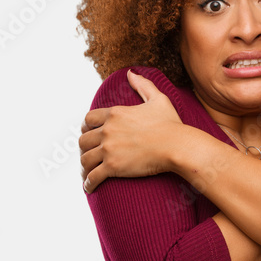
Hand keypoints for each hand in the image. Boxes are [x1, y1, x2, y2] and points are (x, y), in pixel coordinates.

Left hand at [79, 70, 184, 191]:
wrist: (177, 146)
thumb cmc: (171, 124)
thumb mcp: (158, 99)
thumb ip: (142, 85)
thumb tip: (131, 73)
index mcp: (114, 113)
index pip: (89, 119)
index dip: (86, 128)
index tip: (89, 134)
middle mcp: (107, 130)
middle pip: (83, 140)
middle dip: (84, 148)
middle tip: (89, 155)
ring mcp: (109, 149)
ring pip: (85, 158)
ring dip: (84, 166)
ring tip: (87, 173)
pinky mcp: (113, 167)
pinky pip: (93, 176)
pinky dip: (88, 183)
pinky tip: (89, 187)